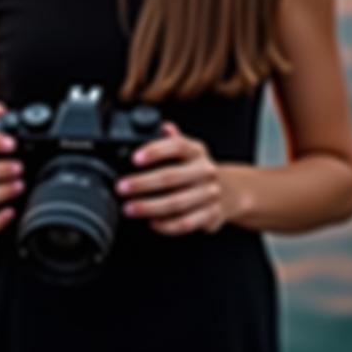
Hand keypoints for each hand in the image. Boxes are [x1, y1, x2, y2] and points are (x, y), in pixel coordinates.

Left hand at [115, 122, 232, 235]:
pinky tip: (152, 223)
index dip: (155, 151)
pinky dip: (168, 225)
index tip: (134, 158)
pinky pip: (187, 223)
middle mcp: (205, 170)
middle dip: (142, 184)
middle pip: (172, 177)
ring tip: (129, 208)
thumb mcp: (187, 149)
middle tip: (121, 188)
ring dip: (150, 207)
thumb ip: (171, 139)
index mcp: (196, 151)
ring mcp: (210, 194)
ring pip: (177, 203)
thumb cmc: (196, 169)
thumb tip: (162, 126)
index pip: (176, 146)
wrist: (229, 191)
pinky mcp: (211, 215)